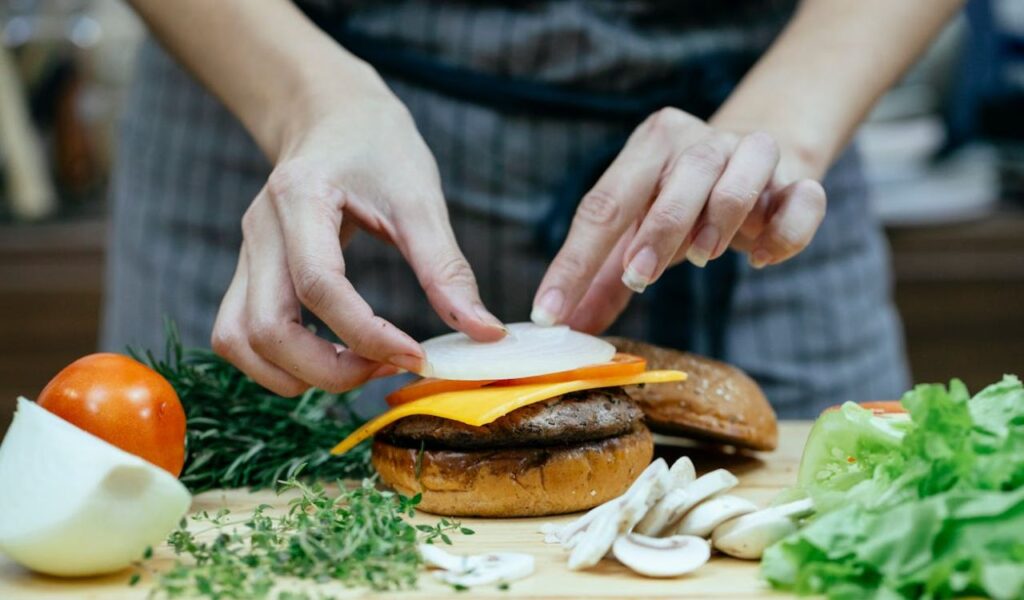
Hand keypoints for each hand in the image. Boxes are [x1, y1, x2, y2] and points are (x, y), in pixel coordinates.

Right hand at [212, 80, 504, 395]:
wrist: (331, 114)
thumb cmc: (376, 145)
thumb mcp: (420, 198)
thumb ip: (447, 270)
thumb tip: (486, 333)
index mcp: (300, 199)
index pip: (318, 286)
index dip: (367, 333)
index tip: (416, 355)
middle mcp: (260, 231)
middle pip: (266, 328)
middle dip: (328, 370)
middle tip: (388, 368)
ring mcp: (246, 254)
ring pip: (240, 341)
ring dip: (296, 375)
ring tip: (359, 368)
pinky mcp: (248, 273)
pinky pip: (241, 335)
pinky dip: (279, 363)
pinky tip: (331, 358)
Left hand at [532, 107, 826, 333]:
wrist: (755, 164)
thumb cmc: (681, 204)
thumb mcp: (634, 233)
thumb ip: (602, 278)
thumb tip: (566, 328)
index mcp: (650, 146)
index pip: (604, 203)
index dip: (575, 262)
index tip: (551, 313)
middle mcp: (701, 141)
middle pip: (681, 179)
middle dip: (656, 233)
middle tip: (637, 278)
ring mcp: (754, 155)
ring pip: (741, 179)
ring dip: (720, 222)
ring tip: (701, 259)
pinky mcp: (798, 180)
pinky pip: (802, 200)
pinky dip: (783, 233)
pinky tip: (759, 259)